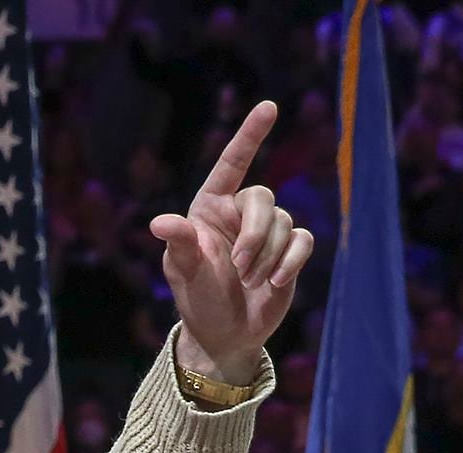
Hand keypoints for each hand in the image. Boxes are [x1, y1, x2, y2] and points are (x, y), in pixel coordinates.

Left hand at [150, 101, 313, 384]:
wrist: (225, 335)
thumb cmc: (198, 299)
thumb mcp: (185, 273)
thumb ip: (179, 245)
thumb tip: (159, 223)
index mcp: (210, 208)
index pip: (232, 163)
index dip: (250, 135)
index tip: (269, 106)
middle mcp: (240, 213)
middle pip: (263, 199)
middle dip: (255, 235)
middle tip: (240, 269)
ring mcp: (268, 232)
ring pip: (285, 222)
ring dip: (268, 257)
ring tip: (251, 282)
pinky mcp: (290, 251)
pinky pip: (303, 240)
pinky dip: (291, 261)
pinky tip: (276, 283)